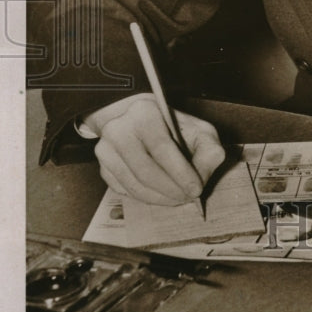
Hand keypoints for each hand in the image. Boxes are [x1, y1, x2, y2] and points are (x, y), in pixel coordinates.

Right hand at [83, 93, 225, 204]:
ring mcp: (105, 150)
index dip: (181, 173)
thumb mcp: (198, 129)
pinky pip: (126, 192)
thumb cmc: (173, 127)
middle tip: (188, 198)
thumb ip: (208, 150)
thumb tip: (201, 178)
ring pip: (135, 186)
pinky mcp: (103, 168)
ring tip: (178, 198)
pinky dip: (147, 198)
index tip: (196, 190)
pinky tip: (161, 194)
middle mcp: (118, 129)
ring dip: (161, 198)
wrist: (138, 120)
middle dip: (172, 191)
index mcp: (143, 113)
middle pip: (146, 172)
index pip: (162, 148)